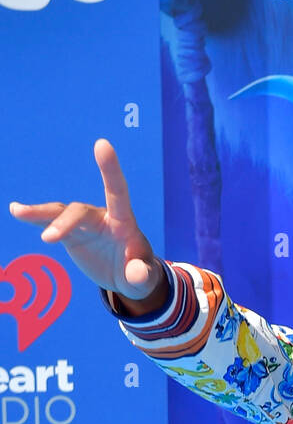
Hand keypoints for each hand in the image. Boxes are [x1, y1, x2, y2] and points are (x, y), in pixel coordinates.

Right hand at [8, 138, 164, 304]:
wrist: (128, 277)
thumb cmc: (140, 273)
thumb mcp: (145, 279)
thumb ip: (143, 275)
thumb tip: (136, 274)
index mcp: (124, 223)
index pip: (118, 192)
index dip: (110, 169)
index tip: (102, 144)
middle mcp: (102, 217)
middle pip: (79, 212)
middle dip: (65, 222)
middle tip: (49, 239)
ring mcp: (84, 224)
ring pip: (60, 213)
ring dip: (40, 214)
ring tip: (18, 211)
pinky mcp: (71, 233)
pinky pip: (50, 222)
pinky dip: (34, 217)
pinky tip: (16, 210)